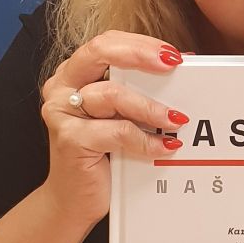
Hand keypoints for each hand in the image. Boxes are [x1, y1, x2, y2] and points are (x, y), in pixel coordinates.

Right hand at [39, 31, 189, 225]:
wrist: (75, 199)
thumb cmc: (102, 152)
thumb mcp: (123, 114)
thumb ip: (141, 88)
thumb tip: (182, 64)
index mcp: (74, 73)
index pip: (107, 42)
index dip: (140, 43)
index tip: (173, 54)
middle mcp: (62, 87)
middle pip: (99, 52)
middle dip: (140, 54)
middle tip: (172, 65)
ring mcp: (61, 112)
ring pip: (112, 95)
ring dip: (151, 107)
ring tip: (176, 119)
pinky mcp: (70, 140)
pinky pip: (117, 132)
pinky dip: (145, 140)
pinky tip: (165, 146)